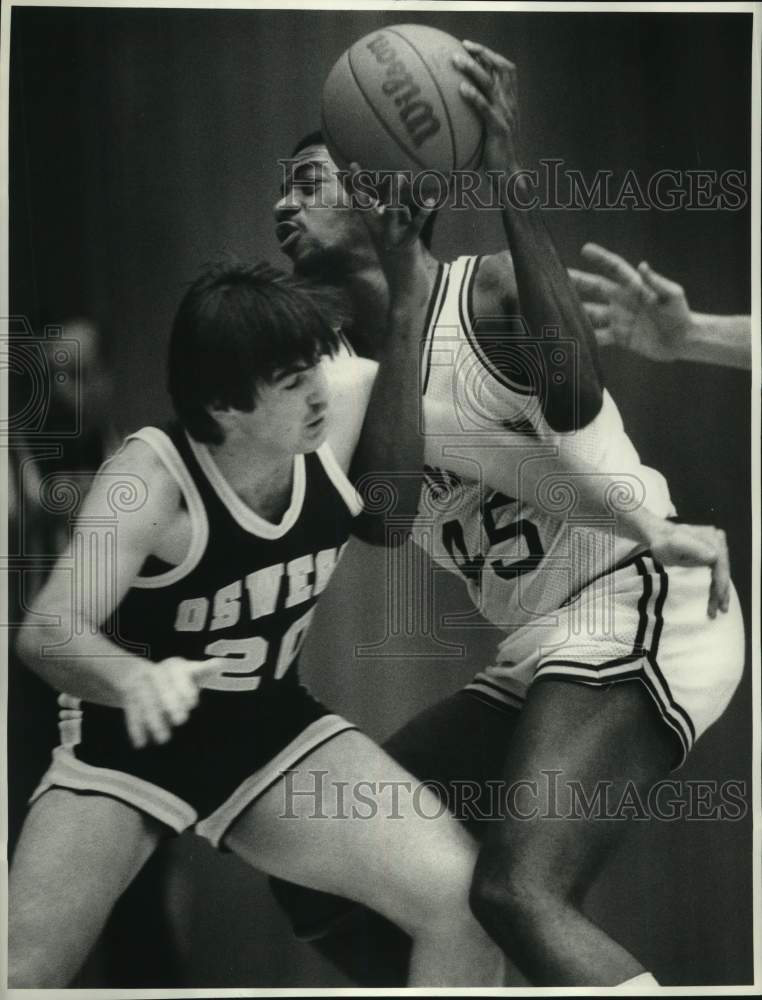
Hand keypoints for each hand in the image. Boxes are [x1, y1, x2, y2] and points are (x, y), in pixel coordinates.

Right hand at [118, 657, 226, 748]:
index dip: (185, 688)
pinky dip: (135, 729)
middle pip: (163, 688)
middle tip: (181, 720)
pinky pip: (132, 713)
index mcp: (173, 666)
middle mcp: (154, 674)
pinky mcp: (129, 700)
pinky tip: (140, 743)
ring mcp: (139, 686)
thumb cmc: (176, 676)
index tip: (192, 702)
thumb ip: (204, 670)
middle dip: (171, 704)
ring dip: (154, 721)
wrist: (139, 673)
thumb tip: (220, 663)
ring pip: (147, 703)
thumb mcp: (189, 671)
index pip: (179, 675)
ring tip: (163, 739)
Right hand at [349, 162, 433, 290]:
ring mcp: (391, 241)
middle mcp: (380, 235)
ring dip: (396, 195)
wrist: (404, 296)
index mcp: (376, 232)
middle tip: (353, 165)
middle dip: (360, 185)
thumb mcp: (400, 241)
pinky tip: (429, 203)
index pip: (363, 205)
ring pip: (393, 214)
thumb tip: (401, 207)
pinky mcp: (406, 248)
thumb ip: (400, 223)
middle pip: (367, 206)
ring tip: (399, 175)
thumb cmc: (404, 270)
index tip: (350, 169)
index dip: (355, 187)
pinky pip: (414, 229)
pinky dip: (422, 215)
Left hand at [453, 40, 519, 171]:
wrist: (509, 174)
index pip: (506, 69)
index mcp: (510, 101)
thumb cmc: (495, 153)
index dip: (490, 54)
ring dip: (473, 69)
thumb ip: (481, 112)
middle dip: (482, 53)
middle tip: (462, 46)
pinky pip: (485, 108)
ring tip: (456, 60)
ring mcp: (505, 114)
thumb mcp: (490, 128)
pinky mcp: (499, 128)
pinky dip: (474, 96)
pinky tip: (461, 89)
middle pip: (500, 68)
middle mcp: (509, 103)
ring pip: (490, 83)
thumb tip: (459, 104)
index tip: (470, 46)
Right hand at [568, 243, 693, 361]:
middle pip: (594, 288)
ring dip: (575, 311)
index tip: (585, 249)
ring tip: (556, 309)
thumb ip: (657, 282)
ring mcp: (618, 318)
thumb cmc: (680, 313)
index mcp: (634, 287)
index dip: (600, 258)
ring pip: (590, 312)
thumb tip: (642, 265)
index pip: (614, 268)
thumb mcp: (672, 295)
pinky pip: (597, 336)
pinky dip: (584, 336)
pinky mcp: (618, 336)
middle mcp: (621, 300)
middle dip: (576, 282)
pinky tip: (570, 336)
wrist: (682, 340)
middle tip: (556, 277)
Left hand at [646, 519, 729, 618]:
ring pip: (722, 571)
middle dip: (722, 591)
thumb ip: (692, 549)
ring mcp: (717, 544)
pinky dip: (718, 583)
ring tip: (720, 608)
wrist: (659, 536)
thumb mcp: (674, 546)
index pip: (721, 565)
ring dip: (721, 590)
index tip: (718, 599)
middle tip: (721, 610)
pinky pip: (718, 569)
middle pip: (723, 569)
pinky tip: (717, 596)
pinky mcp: (713, 550)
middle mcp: (717, 539)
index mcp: (710, 539)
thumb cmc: (663, 543)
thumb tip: (713, 556)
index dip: (721, 583)